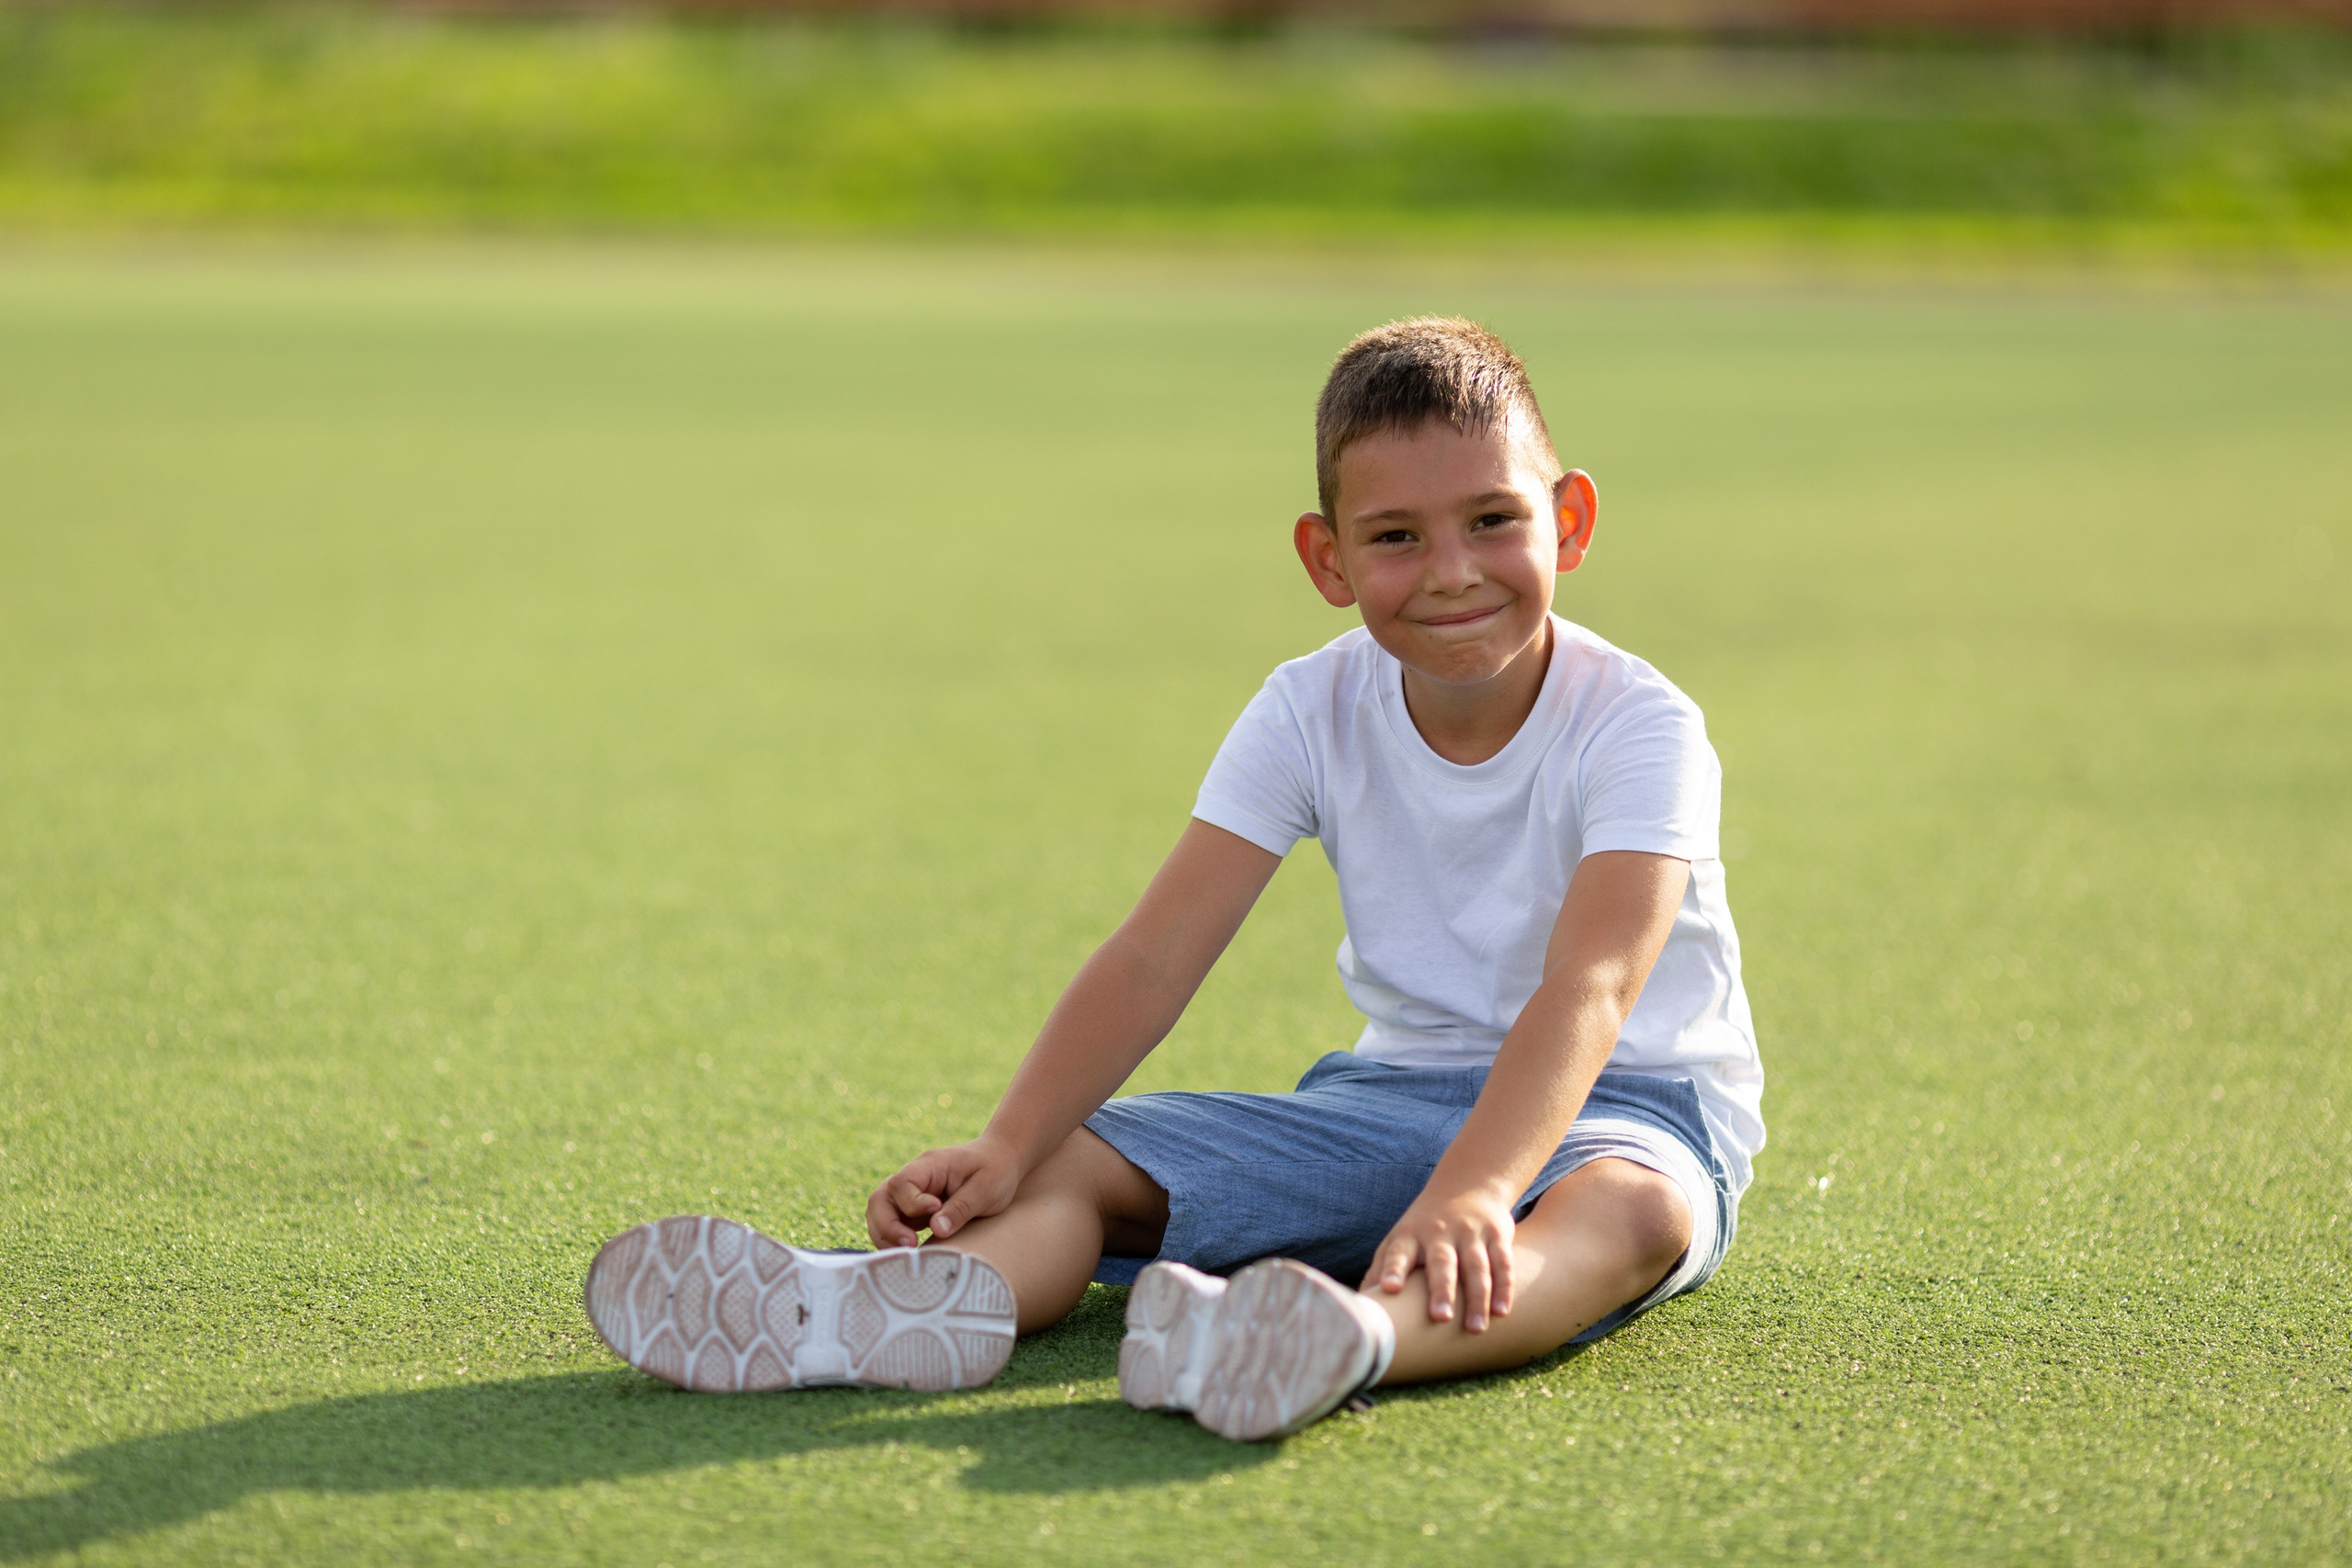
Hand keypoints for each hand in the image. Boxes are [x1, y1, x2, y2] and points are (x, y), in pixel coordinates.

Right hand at [864, 1136, 1024, 1246]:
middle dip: (887, 1226)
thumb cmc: (997, 1171)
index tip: (935, 1211)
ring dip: (887, 1235)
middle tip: (910, 1246)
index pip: (902, 1184)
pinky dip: (895, 1239)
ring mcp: (911, 1194)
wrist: (1002, 1161)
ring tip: (908, 1255)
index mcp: (930, 1165)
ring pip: (880, 1213)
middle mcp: (914, 1177)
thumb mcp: (987, 1188)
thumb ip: (961, 1208)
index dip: (912, 1204)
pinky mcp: (915, 1209)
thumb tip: (937, 1231)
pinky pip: (894, 1223)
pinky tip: (910, 1254)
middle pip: (880, 1199)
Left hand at [1362, 1182, 1517, 1331]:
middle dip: (1441, 1290)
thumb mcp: (1400, 1239)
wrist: (1468, 1184)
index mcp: (1410, 1235)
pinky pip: (1502, 1262)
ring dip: (1477, 1298)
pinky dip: (1504, 1287)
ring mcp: (1470, 1233)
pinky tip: (1503, 1311)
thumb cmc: (1424, 1226)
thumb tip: (1359, 1303)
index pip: (1399, 1252)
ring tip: (1475, 1329)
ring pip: (1475, 1266)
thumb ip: (1382, 1269)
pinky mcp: (1496, 1234)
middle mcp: (1439, 1233)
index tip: (1389, 1288)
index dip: (1393, 1269)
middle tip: (1440, 1317)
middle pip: (1441, 1262)